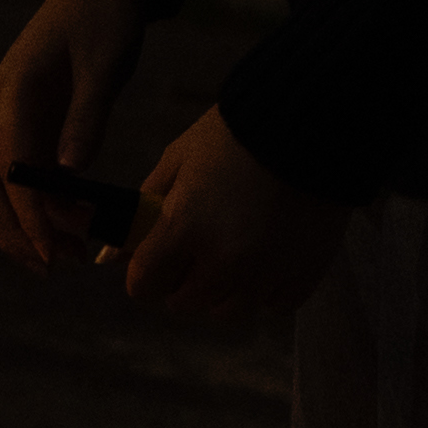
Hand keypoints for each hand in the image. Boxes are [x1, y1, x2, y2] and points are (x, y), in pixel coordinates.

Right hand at [0, 0, 146, 272]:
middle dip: (14, 233)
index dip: (29, 215)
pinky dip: (33, 207)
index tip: (53, 250)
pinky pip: (13, 176)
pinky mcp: (20, 123)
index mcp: (13, 92)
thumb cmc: (106, 13)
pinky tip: (66, 225)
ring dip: (21, 226)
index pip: (10, 169)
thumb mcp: (105, 62)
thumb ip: (87, 116)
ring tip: (67, 254)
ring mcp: (4, 117)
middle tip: (53, 266)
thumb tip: (69, 175)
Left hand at [118, 106, 349, 328]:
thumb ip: (142, 212)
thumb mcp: (179, 160)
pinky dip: (268, 287)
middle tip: (203, 243)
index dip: (147, 270)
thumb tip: (108, 258)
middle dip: (184, 278)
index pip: (143, 286)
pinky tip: (272, 251)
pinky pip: (272, 304)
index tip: (160, 254)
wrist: (319, 117)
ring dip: (225, 288)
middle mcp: (223, 261)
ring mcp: (266, 272)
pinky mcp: (304, 274)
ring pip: (227, 310)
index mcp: (184, 229)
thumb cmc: (238, 133)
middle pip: (183, 303)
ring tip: (238, 247)